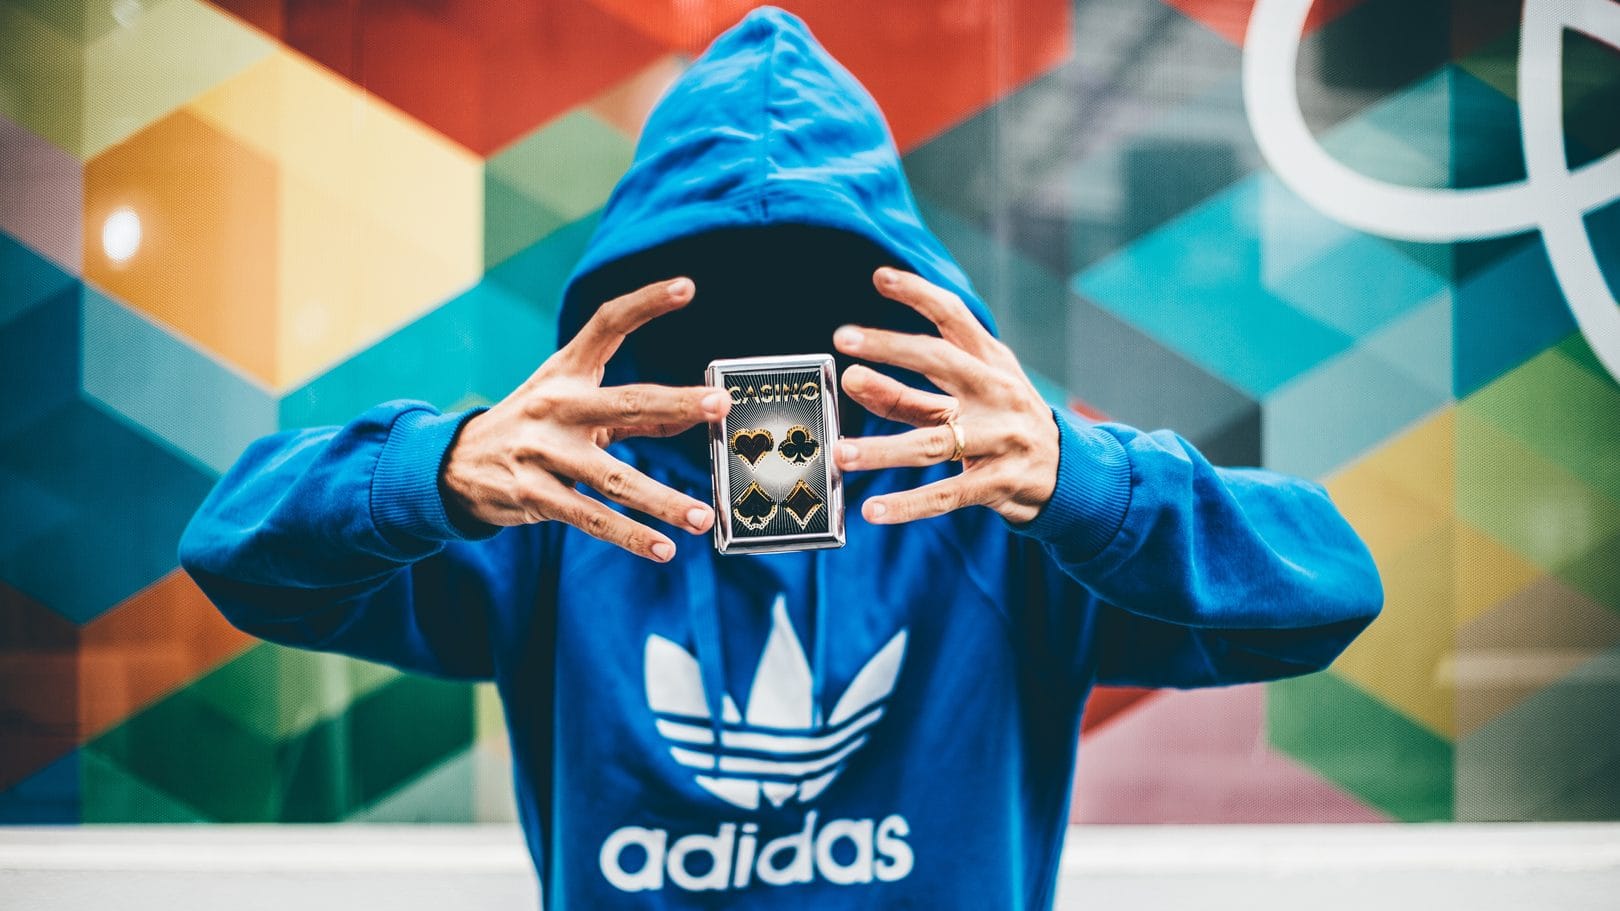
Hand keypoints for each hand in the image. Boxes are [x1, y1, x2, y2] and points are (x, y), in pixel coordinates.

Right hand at [441, 278, 730, 561]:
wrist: (453, 464)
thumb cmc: (532, 427)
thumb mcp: (572, 404)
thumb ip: (633, 412)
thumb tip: (693, 415)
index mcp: (566, 372)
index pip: (607, 324)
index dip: (646, 302)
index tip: (687, 286)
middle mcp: (556, 405)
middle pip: (624, 402)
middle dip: (675, 404)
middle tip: (719, 405)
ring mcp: (543, 452)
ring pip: (613, 477)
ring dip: (662, 500)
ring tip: (702, 516)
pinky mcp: (534, 496)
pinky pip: (591, 519)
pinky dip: (630, 536)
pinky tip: (663, 549)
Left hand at [832, 268, 1059, 524]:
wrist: (1068, 474)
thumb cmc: (1003, 426)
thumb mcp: (968, 399)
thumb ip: (911, 393)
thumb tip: (854, 381)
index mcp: (991, 363)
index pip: (955, 316)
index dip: (919, 293)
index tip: (881, 277)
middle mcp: (997, 393)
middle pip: (941, 363)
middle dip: (890, 348)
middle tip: (843, 339)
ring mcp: (1002, 439)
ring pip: (935, 441)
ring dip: (884, 448)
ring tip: (841, 452)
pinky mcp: (999, 483)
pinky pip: (946, 494)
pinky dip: (908, 504)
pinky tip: (874, 510)